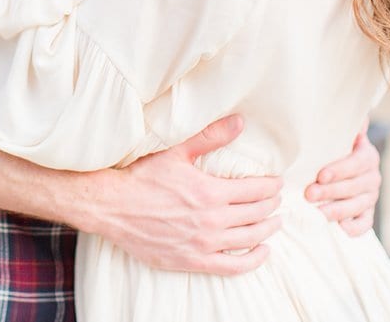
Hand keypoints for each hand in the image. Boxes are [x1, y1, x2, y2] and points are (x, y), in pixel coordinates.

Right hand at [83, 114, 282, 275]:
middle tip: (277, 199)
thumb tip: (240, 122)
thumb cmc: (142, 177)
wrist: (112, 207)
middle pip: (257, 214)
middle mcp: (212, 220)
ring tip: (275, 222)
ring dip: (268, 230)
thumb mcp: (176, 152)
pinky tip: (263, 252)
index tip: (277, 182)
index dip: (271, 186)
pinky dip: (254, 260)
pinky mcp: (194, 261)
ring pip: (250, 239)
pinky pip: (234, 266)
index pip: (255, 190)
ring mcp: (204, 244)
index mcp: (210, 192)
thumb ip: (210, 137)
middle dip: (272, 205)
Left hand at [306, 126, 380, 235]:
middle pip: (353, 187)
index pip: (356, 164)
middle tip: (309, 194)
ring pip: (357, 206)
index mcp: (367, 157)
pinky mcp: (367, 214)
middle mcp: (372, 178)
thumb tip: (353, 114)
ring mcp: (370, 198)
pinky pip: (365, 224)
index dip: (339, 170)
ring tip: (318, 213)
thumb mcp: (341, 134)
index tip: (320, 175)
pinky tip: (340, 228)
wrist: (347, 166)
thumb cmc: (337, 148)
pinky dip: (355, 228)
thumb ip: (344, 125)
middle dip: (330, 192)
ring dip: (337, 211)